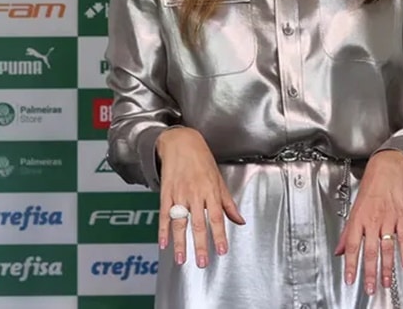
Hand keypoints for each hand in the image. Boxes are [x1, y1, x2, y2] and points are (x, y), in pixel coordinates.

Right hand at [156, 128, 245, 267]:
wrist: (180, 142)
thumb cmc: (201, 159)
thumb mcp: (219, 179)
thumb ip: (228, 203)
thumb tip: (239, 220)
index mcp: (210, 191)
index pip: (216, 217)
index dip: (219, 235)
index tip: (221, 250)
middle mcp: (194, 194)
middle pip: (197, 223)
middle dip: (200, 244)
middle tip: (202, 262)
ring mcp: (178, 194)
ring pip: (179, 222)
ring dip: (180, 242)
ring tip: (181, 259)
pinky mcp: (166, 193)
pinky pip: (164, 214)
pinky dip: (162, 230)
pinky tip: (163, 243)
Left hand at [334, 150, 402, 295]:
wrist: (387, 168)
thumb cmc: (371, 186)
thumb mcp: (355, 208)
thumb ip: (348, 232)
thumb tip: (340, 250)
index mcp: (358, 218)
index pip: (352, 246)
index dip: (351, 264)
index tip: (350, 279)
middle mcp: (372, 220)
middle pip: (369, 250)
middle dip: (369, 272)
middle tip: (370, 288)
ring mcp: (388, 218)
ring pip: (386, 247)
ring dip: (386, 267)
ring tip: (386, 282)